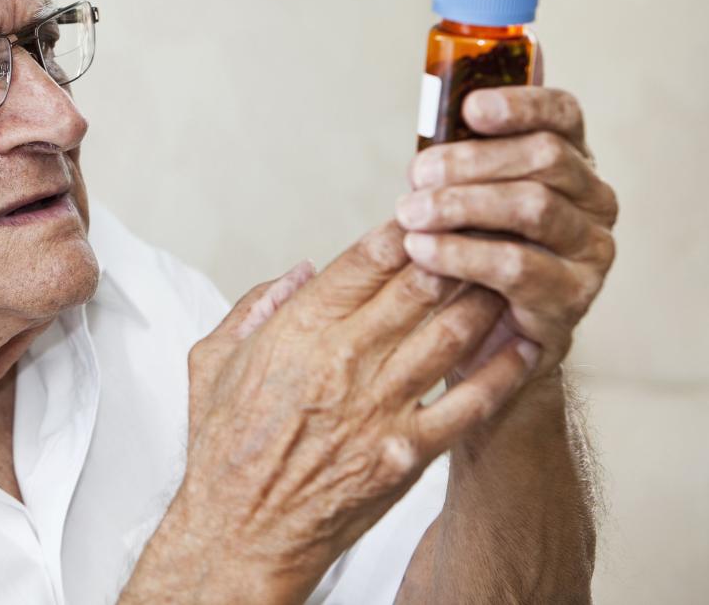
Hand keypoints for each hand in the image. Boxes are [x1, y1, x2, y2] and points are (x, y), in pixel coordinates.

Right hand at [121, 223, 538, 604]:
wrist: (241, 532)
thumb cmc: (223, 449)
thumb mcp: (213, 360)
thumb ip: (255, 306)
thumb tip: (299, 270)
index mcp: (296, 331)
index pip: (364, 260)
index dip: (403, 227)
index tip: (425, 207)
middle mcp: (344, 360)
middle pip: (419, 284)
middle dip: (454, 248)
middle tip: (480, 225)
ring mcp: (381, 407)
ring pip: (453, 332)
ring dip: (486, 296)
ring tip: (509, 270)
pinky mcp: (408, 453)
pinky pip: (470, 402)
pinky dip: (503, 369)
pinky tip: (524, 343)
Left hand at [395, 63, 618, 378]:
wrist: (483, 338)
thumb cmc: (469, 251)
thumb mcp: (462, 196)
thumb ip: (457, 156)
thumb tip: (430, 110)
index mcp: (569, 161)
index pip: (562, 114)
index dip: (519, 104)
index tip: (470, 108)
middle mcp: (593, 200)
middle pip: (543, 158)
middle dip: (469, 162)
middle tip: (414, 176)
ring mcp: (590, 250)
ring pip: (531, 207)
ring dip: (460, 205)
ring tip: (409, 214)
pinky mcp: (572, 298)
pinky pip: (518, 267)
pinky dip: (462, 254)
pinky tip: (422, 251)